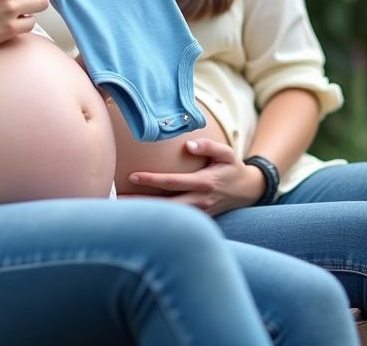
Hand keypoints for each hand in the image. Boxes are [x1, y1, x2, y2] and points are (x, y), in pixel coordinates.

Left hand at [121, 139, 266, 215]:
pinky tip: (142, 217)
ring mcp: (199, 213)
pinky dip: (159, 219)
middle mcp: (200, 201)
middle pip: (165, 205)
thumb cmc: (233, 168)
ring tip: (123, 211)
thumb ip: (209, 146)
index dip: (151, 180)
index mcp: (204, 183)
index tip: (132, 176)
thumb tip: (188, 145)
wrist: (249, 192)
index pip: (172, 182)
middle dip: (141, 204)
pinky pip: (176, 220)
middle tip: (117, 201)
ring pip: (169, 215)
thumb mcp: (227, 153)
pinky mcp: (199, 219)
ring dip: (147, 214)